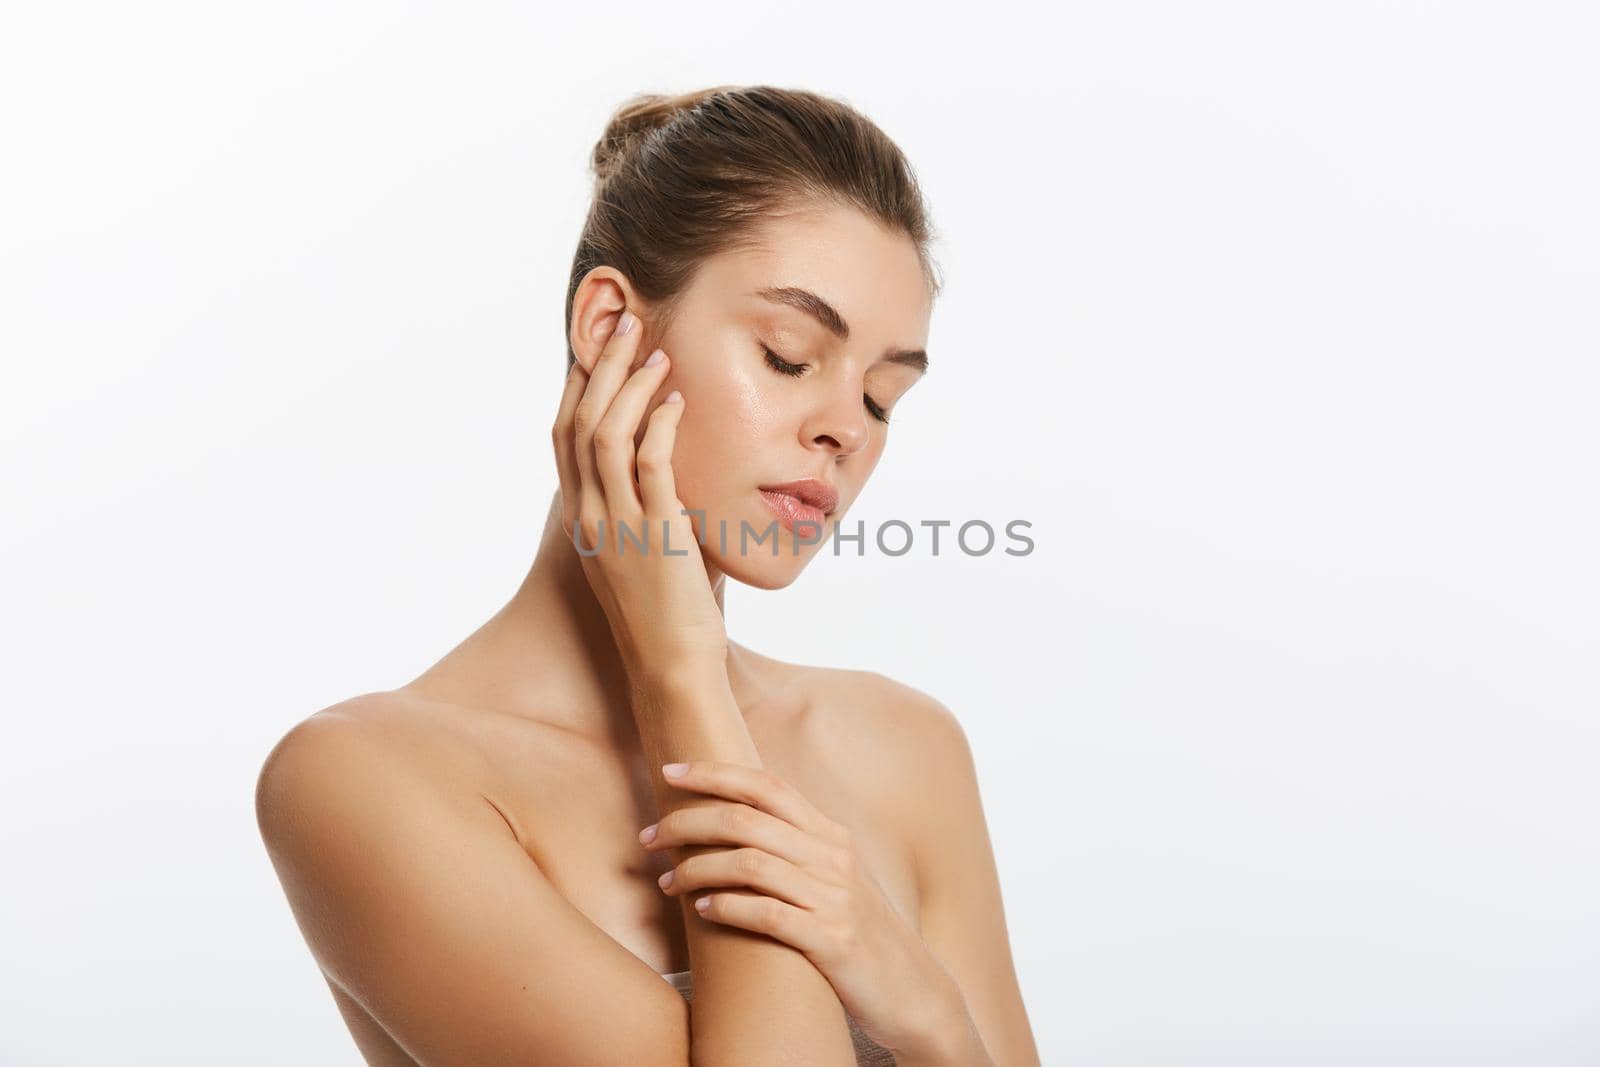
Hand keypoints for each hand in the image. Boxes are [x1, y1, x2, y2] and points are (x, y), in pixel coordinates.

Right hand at [550, 310, 727, 682]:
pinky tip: (678, 401)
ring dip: (630, 386)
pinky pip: (650, 465)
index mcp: (582, 521)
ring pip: (607, 436)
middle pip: (579, 424)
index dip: (576, 389)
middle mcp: (590, 518)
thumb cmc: (668, 615)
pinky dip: (661, 425)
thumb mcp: (643, 552)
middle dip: (601, 368)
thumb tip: (668, 470)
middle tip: (624, 324)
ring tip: (655, 351)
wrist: (671, 670)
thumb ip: (646, 509)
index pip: (564, 440)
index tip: (594, 349)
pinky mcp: (656, 535)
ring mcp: (619, 526)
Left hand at [639, 760, 968, 1056]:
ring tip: (667, 883)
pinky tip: (703, 911)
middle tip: (650, 838)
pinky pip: (768, 914)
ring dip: (696, 868)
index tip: (669, 771)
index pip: (766, 785)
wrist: (914, 992)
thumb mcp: (835, 880)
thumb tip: (736, 823)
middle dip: (687, 821)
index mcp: (831, 835)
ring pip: (749, 863)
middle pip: (747, 819)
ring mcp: (835, 899)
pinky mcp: (833, 941)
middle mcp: (834, 858)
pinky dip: (729, 907)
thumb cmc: (861, 935)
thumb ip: (796, 849)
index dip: (714, 772)